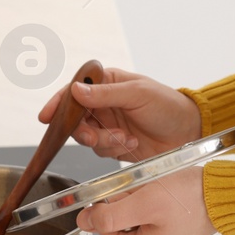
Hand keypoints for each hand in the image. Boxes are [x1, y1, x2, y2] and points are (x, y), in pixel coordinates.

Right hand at [37, 66, 200, 159]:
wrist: (187, 132)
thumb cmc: (167, 105)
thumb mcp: (138, 94)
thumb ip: (105, 94)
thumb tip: (76, 90)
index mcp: (107, 83)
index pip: (74, 91)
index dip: (58, 103)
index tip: (46, 117)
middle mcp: (103, 103)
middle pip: (75, 119)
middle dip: (82, 130)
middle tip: (93, 136)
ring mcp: (108, 124)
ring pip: (86, 138)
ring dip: (103, 141)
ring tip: (125, 138)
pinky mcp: (114, 144)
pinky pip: (100, 151)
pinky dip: (113, 149)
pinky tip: (131, 143)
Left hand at [76, 166, 213, 234]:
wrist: (223, 194)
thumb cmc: (192, 201)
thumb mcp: (145, 204)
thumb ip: (110, 215)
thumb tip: (84, 220)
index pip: (101, 224)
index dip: (112, 202)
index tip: (131, 194)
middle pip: (115, 215)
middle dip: (128, 196)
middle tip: (150, 191)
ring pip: (129, 206)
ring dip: (140, 192)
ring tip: (161, 191)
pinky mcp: (162, 222)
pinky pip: (145, 203)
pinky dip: (151, 192)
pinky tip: (166, 191)